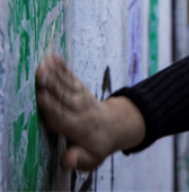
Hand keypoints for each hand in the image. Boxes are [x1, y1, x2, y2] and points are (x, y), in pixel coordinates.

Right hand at [35, 54, 144, 171]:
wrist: (117, 127)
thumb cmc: (98, 146)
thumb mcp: (92, 159)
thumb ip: (79, 159)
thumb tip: (67, 161)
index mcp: (80, 128)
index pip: (64, 117)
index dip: (53, 107)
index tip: (42, 97)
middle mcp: (82, 111)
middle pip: (65, 97)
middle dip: (53, 86)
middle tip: (41, 74)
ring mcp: (83, 98)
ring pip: (68, 85)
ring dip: (56, 73)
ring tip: (45, 63)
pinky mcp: (82, 90)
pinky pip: (72, 78)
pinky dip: (63, 68)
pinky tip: (53, 57)